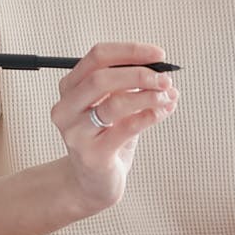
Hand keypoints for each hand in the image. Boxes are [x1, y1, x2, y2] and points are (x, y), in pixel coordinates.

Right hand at [52, 42, 177, 217]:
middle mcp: (66, 108)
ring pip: (114, 103)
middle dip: (139, 74)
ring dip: (148, 95)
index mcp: (69, 88)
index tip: (158, 54)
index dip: (130, 51)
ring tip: (168, 96)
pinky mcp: (93, 155)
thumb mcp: (114, 106)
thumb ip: (131, 87)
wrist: (93, 183)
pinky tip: (163, 111)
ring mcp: (76, 133)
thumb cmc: (106, 139)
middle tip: (165, 79)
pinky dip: (150, 116)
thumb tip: (163, 72)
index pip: (97, 56)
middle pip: (101, 78)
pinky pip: (127, 128)